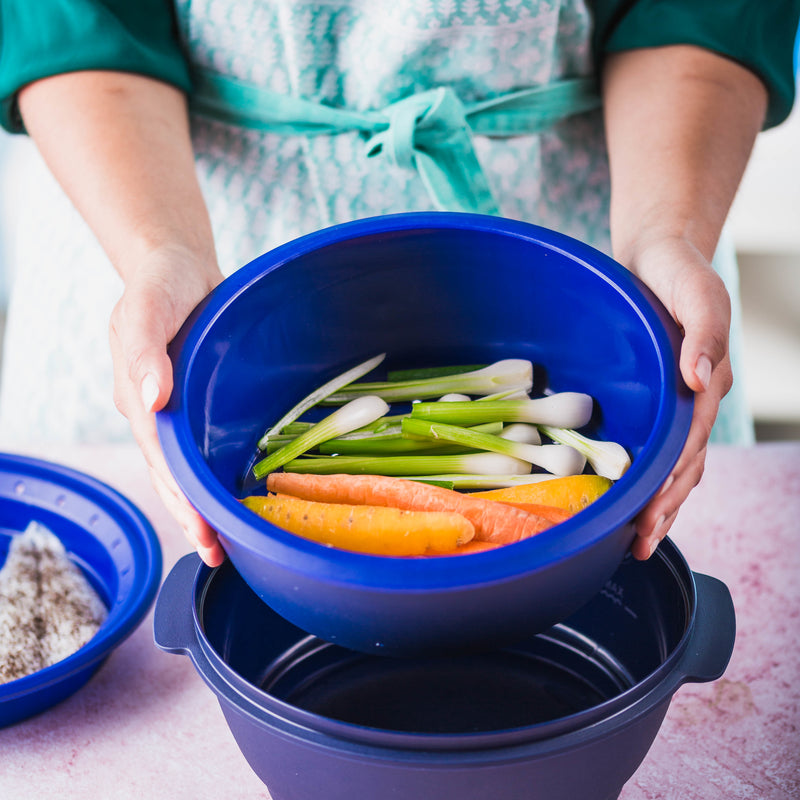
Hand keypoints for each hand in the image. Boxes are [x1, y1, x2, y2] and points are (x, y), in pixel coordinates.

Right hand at [109, 244, 225, 565]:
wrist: (177, 267)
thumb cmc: (160, 284)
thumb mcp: (148, 308)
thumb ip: (145, 350)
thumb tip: (152, 398)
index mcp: (139, 397)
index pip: (160, 456)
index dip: (180, 493)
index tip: (200, 526)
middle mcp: (155, 411)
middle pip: (169, 473)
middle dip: (190, 515)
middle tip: (215, 553)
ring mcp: (176, 410)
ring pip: (185, 468)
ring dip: (200, 505)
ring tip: (222, 544)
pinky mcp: (196, 403)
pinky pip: (202, 446)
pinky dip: (212, 476)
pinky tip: (231, 496)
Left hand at [625, 235, 732, 558]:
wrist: (659, 256)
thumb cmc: (678, 271)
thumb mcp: (696, 292)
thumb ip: (704, 333)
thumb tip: (702, 379)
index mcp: (707, 382)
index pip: (690, 444)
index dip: (671, 482)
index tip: (651, 515)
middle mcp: (695, 401)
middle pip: (684, 466)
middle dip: (664, 508)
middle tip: (639, 545)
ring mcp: (676, 404)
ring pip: (673, 465)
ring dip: (658, 504)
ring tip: (637, 541)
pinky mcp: (656, 400)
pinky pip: (656, 447)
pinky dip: (648, 478)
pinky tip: (630, 498)